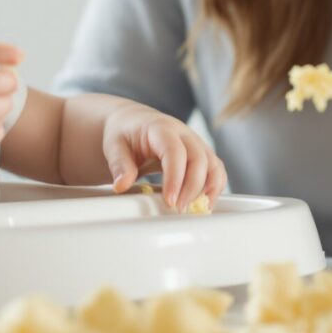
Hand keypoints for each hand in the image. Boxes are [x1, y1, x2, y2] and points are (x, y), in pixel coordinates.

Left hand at [102, 105, 226, 210]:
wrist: (134, 122)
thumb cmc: (124, 134)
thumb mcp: (114, 146)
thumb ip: (119, 165)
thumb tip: (122, 185)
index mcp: (161, 128)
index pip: (175, 151)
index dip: (175, 178)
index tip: (170, 201)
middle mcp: (184, 133)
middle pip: (199, 160)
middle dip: (192, 188)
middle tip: (178, 210)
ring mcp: (195, 143)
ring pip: (213, 165)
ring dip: (208, 189)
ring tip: (194, 210)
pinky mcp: (201, 154)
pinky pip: (216, 170)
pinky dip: (214, 187)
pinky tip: (204, 204)